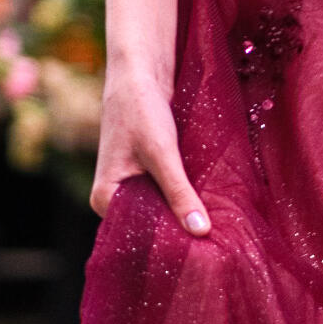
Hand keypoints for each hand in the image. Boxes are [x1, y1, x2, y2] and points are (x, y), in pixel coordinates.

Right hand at [93, 62, 208, 235]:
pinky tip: (209, 204)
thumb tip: (201, 232)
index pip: (139, 235)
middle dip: (180, 229)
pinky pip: (167, 194)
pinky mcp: (147, 174)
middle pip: (151, 225)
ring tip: (217, 228)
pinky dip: (186, 197)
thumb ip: (179, 193)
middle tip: (216, 242)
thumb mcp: (162, 153)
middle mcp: (114, 198)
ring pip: (162, 209)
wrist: (140, 70)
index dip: (169, 241)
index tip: (202, 252)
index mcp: (105, 199)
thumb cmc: (140, 108)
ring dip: (186, 212)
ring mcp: (131, 187)